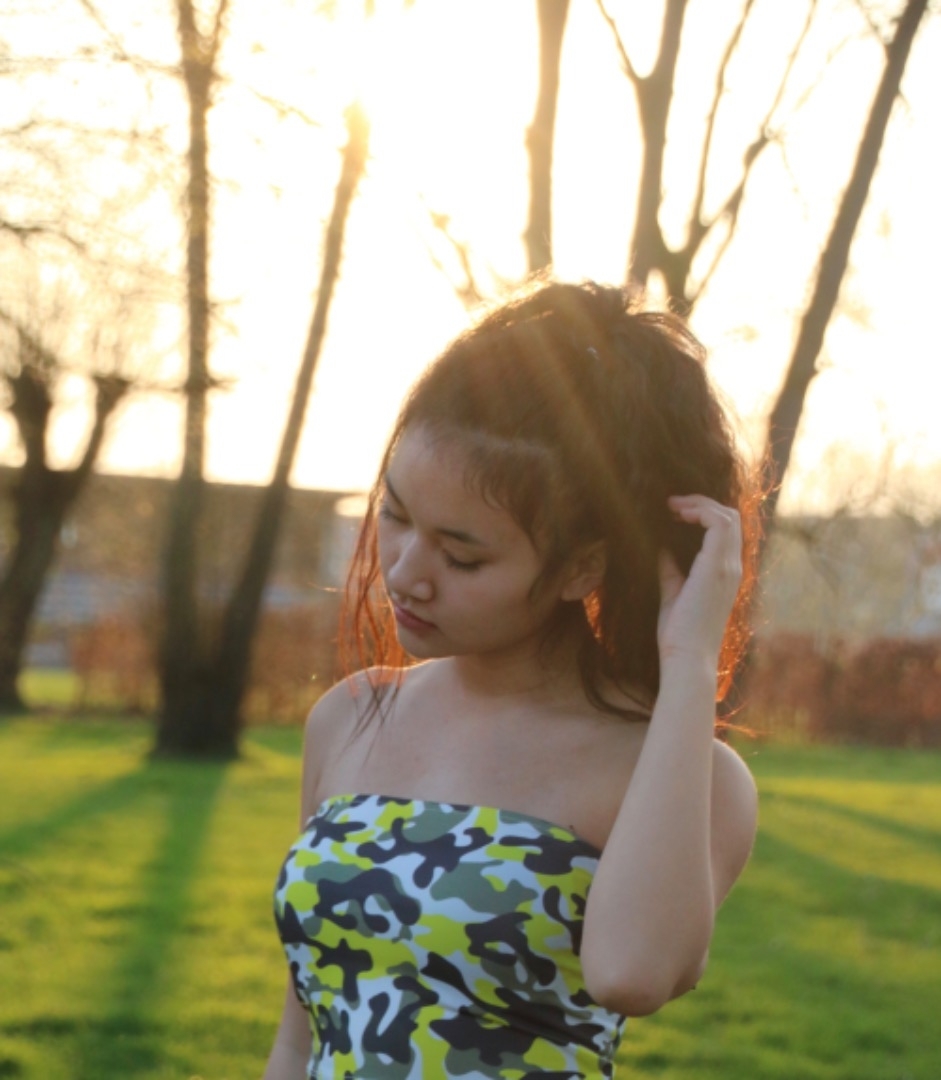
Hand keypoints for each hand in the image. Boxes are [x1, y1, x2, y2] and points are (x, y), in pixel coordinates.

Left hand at [657, 495, 742, 665]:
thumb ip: (671, 570)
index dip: (703, 514)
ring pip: (728, 516)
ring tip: (673, 505)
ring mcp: (728, 567)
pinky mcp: (717, 567)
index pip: (727, 531)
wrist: (686, 657)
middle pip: (731, 518)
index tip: (674, 512)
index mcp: (725, 574)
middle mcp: (732, 568)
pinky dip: (700, 511)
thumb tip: (660, 548)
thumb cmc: (678, 634)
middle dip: (702, 503)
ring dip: (700, 504)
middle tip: (672, 504)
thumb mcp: (673, 593)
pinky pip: (719, 524)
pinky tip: (679, 514)